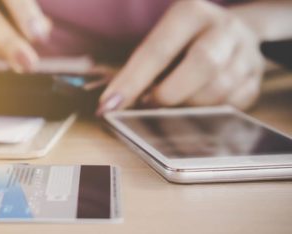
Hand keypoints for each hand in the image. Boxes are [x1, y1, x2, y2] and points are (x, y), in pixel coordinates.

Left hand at [97, 0, 264, 114]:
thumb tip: (118, 103)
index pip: (158, 49)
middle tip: (148, 105)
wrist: (234, 34)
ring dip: (188, 106)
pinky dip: (207, 112)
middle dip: (169, 93)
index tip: (109, 105)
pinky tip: (194, 106)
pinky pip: (232, 105)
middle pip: (202, 64)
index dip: (132, 80)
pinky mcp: (256, 79)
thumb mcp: (163, 39)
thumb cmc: (184, 42)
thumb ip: (143, 67)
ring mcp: (246, 53)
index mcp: (191, 12)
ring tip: (171, 105)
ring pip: (218, 89)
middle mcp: (223, 28)